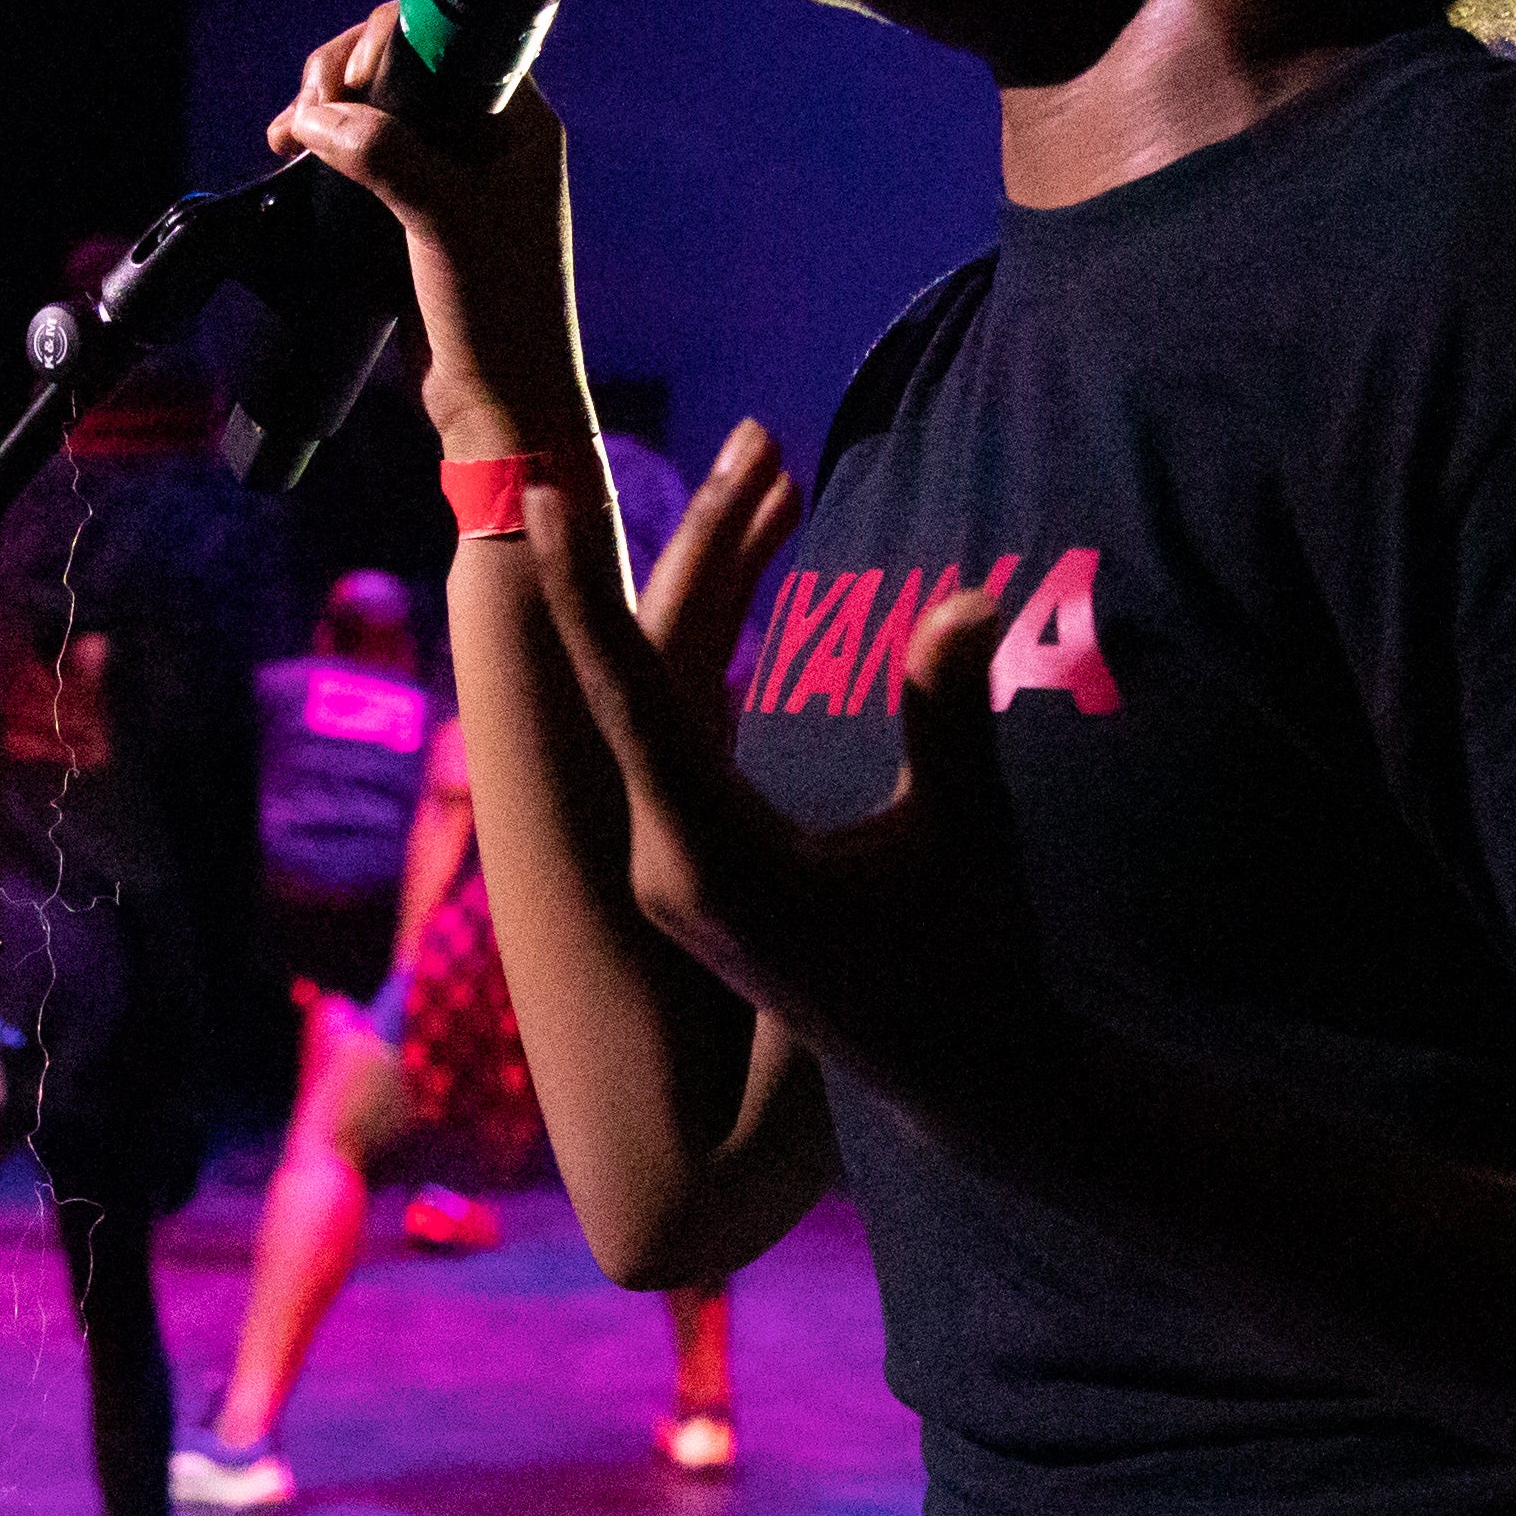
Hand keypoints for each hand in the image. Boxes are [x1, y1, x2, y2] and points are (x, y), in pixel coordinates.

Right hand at [265, 3, 591, 453]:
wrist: (496, 401)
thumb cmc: (496, 310)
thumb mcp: (443, 219)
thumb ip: (386, 155)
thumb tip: (316, 115)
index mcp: (516, 120)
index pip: (447, 37)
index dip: (387, 43)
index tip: (346, 83)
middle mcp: (487, 135)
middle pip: (402, 64)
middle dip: (342, 75)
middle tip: (304, 115)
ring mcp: (451, 172)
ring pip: (376, 108)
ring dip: (326, 109)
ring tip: (286, 136)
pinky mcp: (416, 209)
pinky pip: (364, 152)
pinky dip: (326, 145)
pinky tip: (292, 154)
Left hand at [524, 423, 1074, 1135]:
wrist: (964, 1075)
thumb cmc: (972, 963)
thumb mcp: (965, 839)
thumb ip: (949, 719)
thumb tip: (971, 597)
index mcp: (713, 860)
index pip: (633, 698)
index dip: (585, 593)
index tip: (542, 503)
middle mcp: (673, 859)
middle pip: (652, 676)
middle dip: (690, 552)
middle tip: (727, 440)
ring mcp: (682, 864)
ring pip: (674, 695)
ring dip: (721, 587)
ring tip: (770, 473)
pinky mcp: (708, 861)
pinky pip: (692, 729)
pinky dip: (724, 646)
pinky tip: (753, 567)